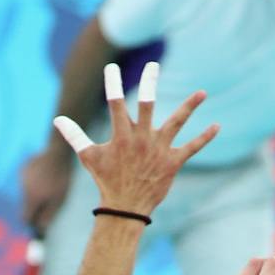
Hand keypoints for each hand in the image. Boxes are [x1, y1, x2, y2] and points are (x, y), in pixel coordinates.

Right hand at [20, 143, 72, 235]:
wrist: (58, 153)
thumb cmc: (61, 180)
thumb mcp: (59, 200)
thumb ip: (48, 216)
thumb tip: (40, 229)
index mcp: (31, 199)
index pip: (25, 217)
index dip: (31, 222)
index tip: (37, 223)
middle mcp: (23, 189)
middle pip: (25, 205)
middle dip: (34, 207)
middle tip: (48, 202)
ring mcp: (22, 178)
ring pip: (26, 193)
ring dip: (34, 193)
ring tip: (48, 186)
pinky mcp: (23, 169)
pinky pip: (27, 181)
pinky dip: (33, 182)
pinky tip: (43, 175)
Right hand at [52, 61, 216, 221]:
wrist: (125, 209)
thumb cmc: (106, 181)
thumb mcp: (89, 157)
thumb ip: (75, 136)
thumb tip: (57, 120)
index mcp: (122, 136)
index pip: (115, 105)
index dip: (112, 85)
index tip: (111, 68)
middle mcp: (141, 139)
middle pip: (147, 105)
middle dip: (149, 84)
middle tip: (154, 66)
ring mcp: (158, 150)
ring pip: (176, 123)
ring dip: (190, 107)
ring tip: (202, 92)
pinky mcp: (172, 162)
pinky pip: (191, 148)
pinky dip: (205, 138)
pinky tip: (217, 126)